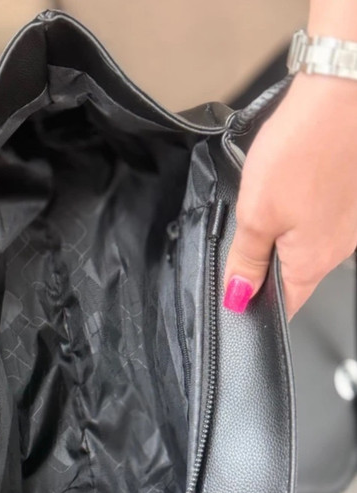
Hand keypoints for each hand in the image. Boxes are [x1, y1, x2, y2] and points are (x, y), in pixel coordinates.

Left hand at [224, 73, 356, 318]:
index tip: (237, 299)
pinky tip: (286, 188)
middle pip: (294, 276)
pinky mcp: (349, 198)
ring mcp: (347, 223)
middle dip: (265, 268)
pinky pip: (318, 219)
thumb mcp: (256, 214)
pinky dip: (298, 212)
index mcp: (312, 262)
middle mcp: (337, 249)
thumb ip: (247, 260)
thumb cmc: (302, 150)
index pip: (285, 306)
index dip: (256, 306)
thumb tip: (239, 295)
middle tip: (243, 240)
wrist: (341, 94)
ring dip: (280, 236)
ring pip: (305, 245)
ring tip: (264, 206)